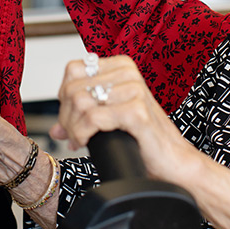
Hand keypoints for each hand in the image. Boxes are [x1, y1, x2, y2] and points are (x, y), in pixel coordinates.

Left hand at [51, 54, 198, 183]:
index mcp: (121, 67)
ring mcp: (134, 90)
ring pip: (80, 102)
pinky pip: (92, 118)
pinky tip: (89, 142)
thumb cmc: (144, 139)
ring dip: (74, 128)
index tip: (72, 117)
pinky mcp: (137, 111)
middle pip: (72, 88)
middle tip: (74, 135)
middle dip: (66, 117)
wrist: (173, 161)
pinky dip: (83, 134)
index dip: (65, 96)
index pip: (73, 70)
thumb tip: (56, 128)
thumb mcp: (110, 120)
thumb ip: (82, 118)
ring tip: (82, 140)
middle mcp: (128, 74)